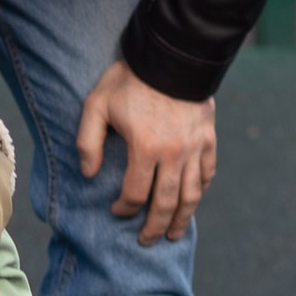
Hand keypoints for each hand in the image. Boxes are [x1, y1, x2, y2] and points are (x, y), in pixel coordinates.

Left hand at [75, 57, 216, 244]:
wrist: (172, 55)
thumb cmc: (129, 79)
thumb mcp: (97, 104)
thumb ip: (88, 141)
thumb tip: (88, 174)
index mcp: (145, 148)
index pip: (135, 194)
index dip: (125, 209)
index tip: (117, 211)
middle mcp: (173, 154)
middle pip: (165, 203)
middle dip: (154, 226)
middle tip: (147, 241)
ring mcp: (194, 147)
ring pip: (191, 194)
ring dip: (181, 218)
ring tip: (173, 233)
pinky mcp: (208, 138)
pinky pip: (206, 173)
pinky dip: (199, 190)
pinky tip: (192, 200)